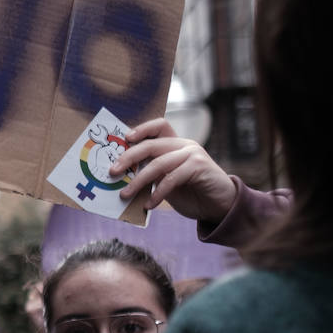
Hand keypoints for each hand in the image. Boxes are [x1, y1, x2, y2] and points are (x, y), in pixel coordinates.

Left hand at [112, 118, 236, 221]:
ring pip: (158, 163)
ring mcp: (193, 154)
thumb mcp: (166, 182)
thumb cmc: (191, 193)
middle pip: (151, 144)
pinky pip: (171, 178)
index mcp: (175, 144)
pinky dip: (157, 193)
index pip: (159, 126)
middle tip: (113, 172)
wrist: (219, 206)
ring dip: (138, 181)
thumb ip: (151, 174)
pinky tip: (148, 205)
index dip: (142, 129)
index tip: (125, 138)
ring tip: (125, 194)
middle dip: (129, 158)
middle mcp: (184, 145)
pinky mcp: (199, 167)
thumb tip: (121, 176)